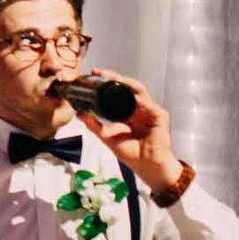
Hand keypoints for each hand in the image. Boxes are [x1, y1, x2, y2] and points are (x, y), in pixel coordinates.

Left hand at [70, 68, 182, 194]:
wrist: (147, 166)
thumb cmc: (132, 154)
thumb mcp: (108, 137)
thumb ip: (94, 125)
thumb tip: (79, 114)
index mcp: (128, 112)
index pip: (117, 93)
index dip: (107, 83)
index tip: (93, 75)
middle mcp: (139, 109)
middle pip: (127, 88)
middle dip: (114, 78)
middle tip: (100, 73)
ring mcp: (150, 111)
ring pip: (138, 90)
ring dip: (126, 83)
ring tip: (113, 78)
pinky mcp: (160, 116)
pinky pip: (149, 103)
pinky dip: (140, 99)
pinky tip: (131, 95)